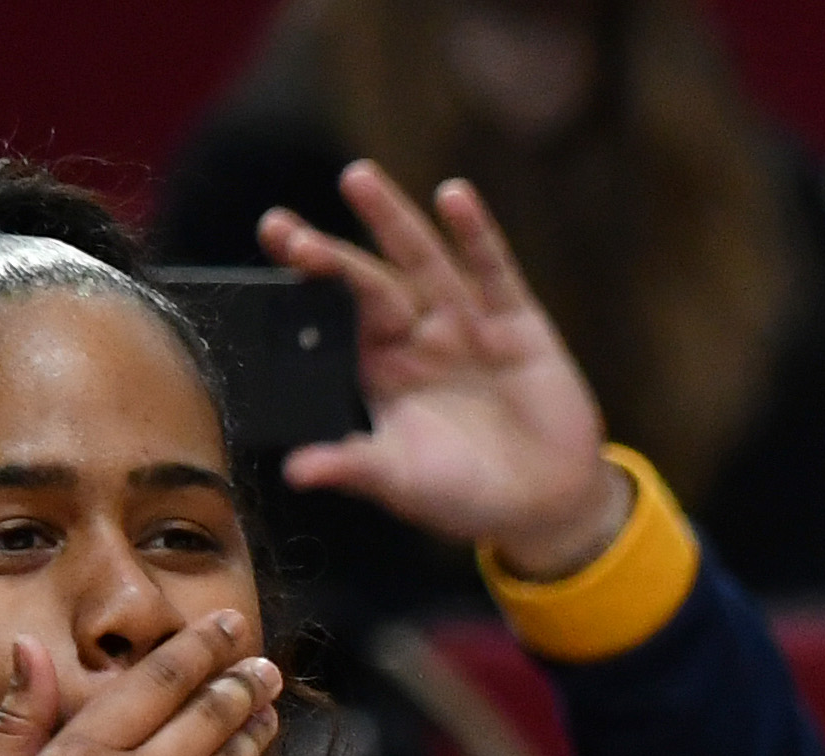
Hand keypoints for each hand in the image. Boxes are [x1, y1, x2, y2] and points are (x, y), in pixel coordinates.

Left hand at [260, 161, 628, 577]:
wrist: (548, 506)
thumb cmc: (468, 497)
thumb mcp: (406, 484)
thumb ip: (355, 467)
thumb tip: (296, 471)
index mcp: (383, 371)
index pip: (335, 316)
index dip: (307, 282)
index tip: (275, 248)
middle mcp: (418, 338)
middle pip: (368, 282)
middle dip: (331, 256)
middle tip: (284, 230)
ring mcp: (467, 324)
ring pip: (423, 261)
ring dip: (391, 220)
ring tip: (355, 179)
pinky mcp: (518, 323)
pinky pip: (493, 272)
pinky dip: (475, 235)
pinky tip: (454, 198)